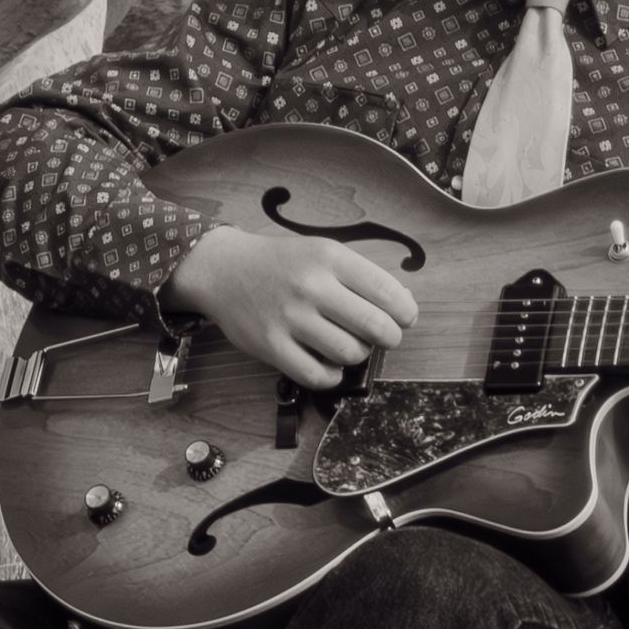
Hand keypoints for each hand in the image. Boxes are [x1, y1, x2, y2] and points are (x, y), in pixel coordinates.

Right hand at [162, 223, 417, 389]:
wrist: (223, 268)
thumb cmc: (281, 262)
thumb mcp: (322, 251)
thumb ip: (360, 276)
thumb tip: (403, 306)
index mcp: (330, 258)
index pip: (388, 292)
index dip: (405, 312)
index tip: (403, 319)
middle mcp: (311, 286)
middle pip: (376, 327)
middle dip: (389, 337)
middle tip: (383, 337)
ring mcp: (289, 317)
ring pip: (349, 353)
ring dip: (357, 355)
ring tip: (347, 345)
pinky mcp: (271, 345)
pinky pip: (316, 376)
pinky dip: (331, 376)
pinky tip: (328, 365)